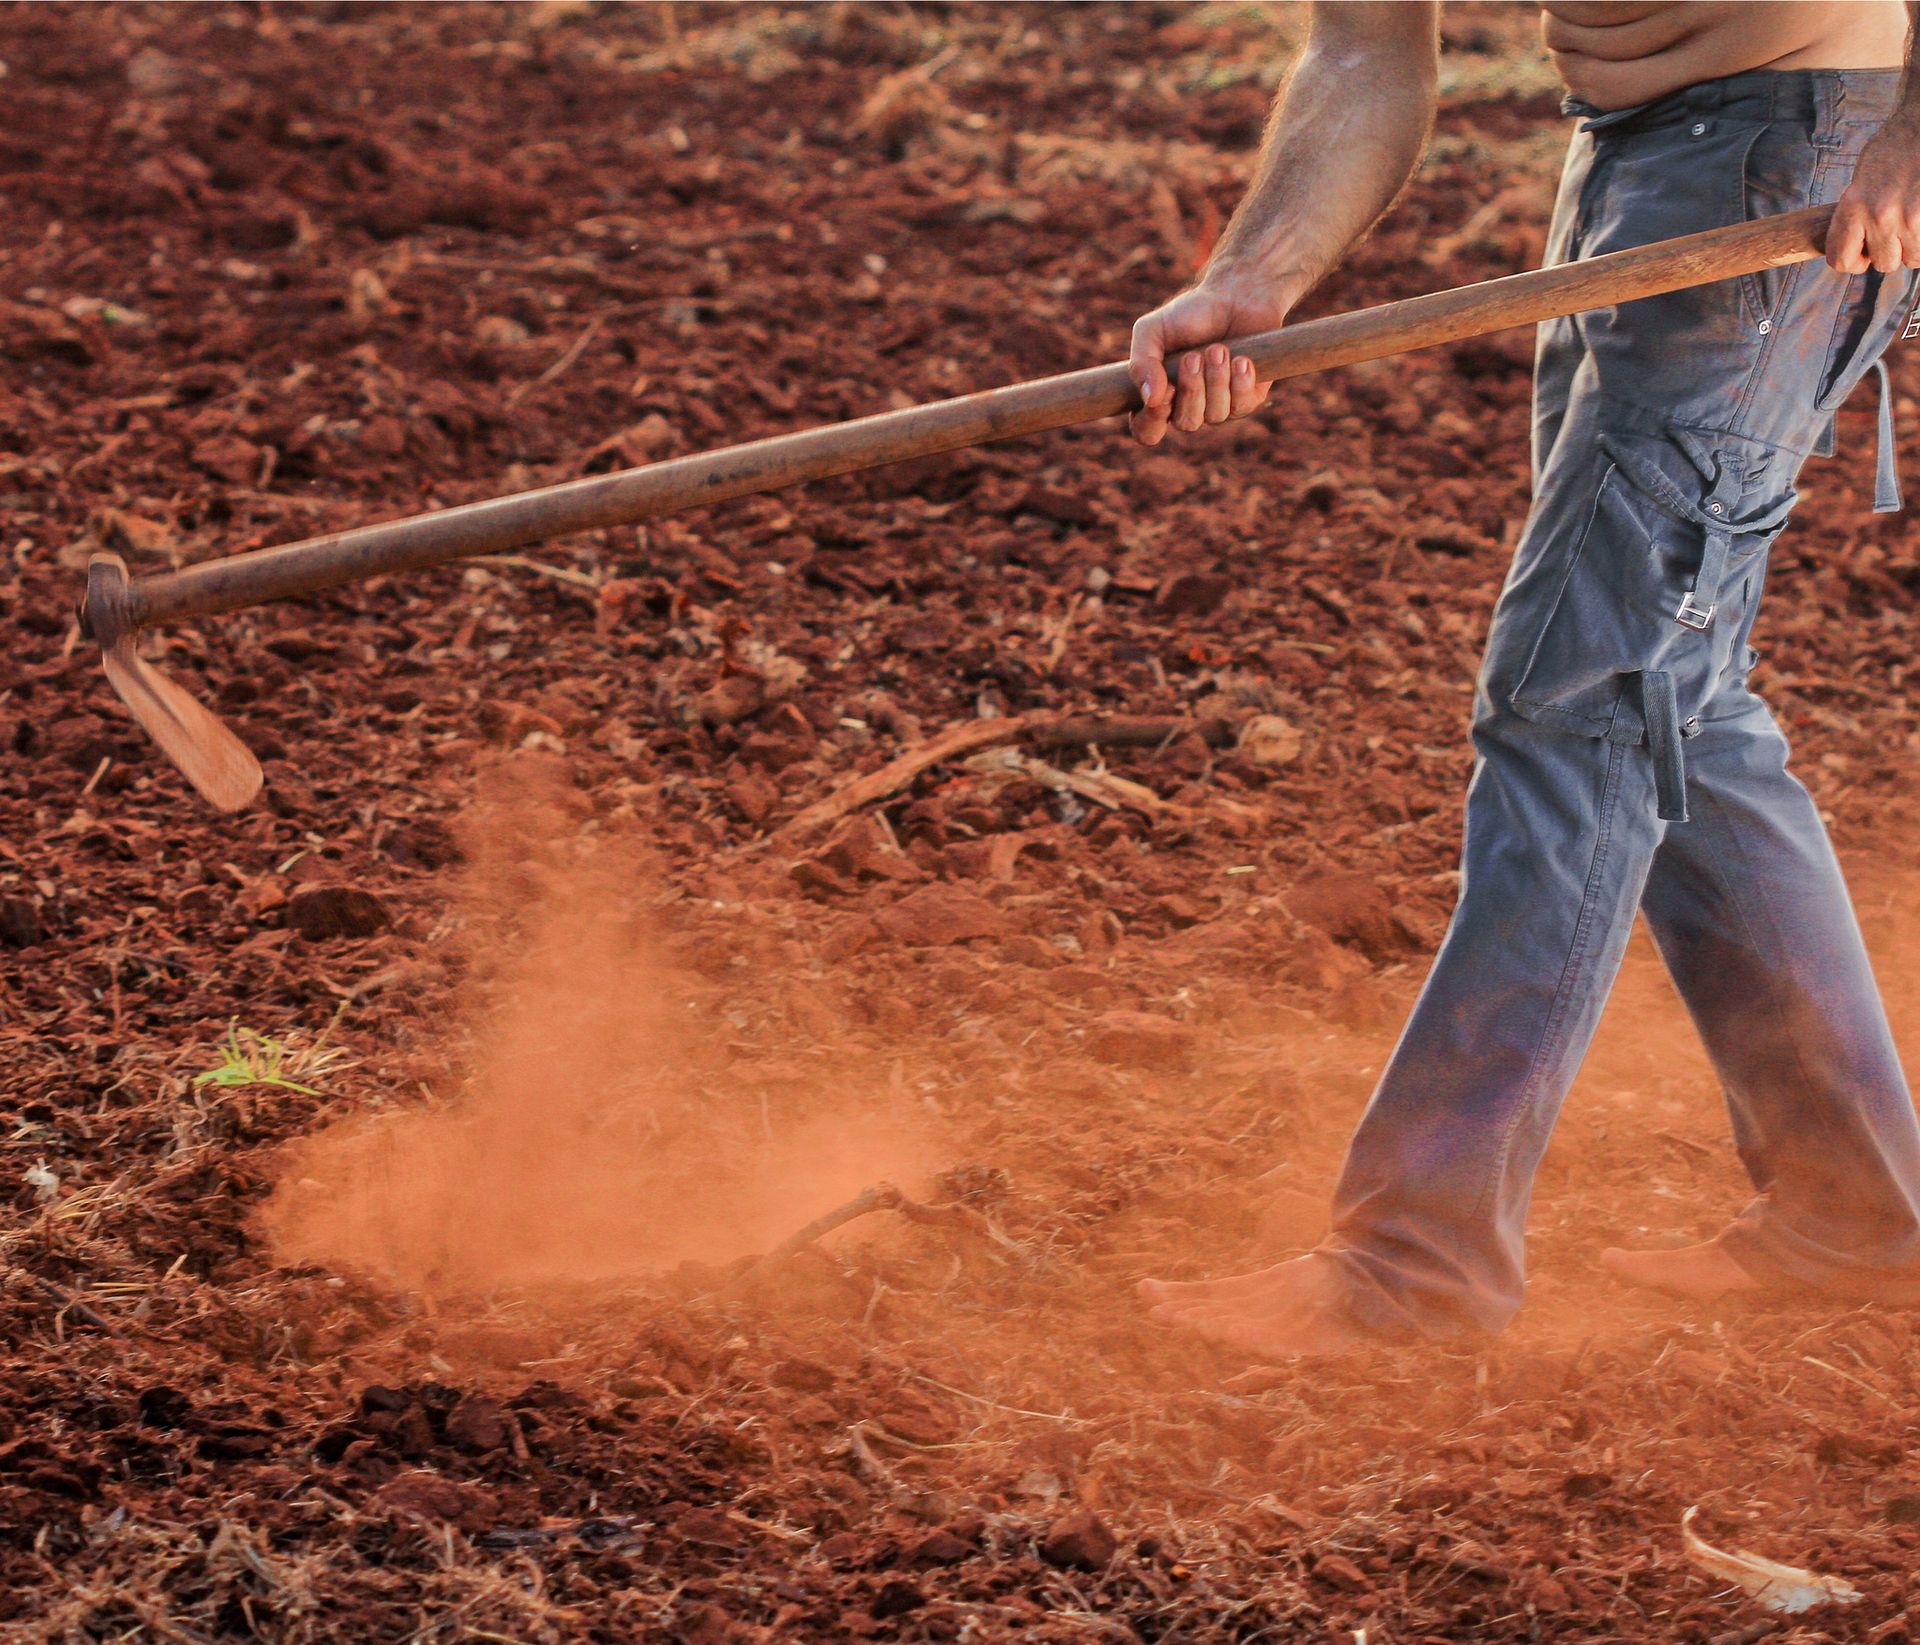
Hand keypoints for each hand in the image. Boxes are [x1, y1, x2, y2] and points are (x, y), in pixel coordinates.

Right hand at [1126, 279, 1297, 445]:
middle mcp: (1188, 407)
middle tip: (1194, 356)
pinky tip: (1241, 359)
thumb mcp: (1152, 330)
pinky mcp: (1248, 399)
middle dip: (1192, 389)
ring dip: (1216, 379)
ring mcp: (1219, 406)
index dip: (1153, 420)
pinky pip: (1242, 406)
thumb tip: (1150, 398)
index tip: (1165, 390)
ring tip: (1219, 349)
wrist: (1236, 296)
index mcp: (1159, 396)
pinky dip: (1240, 381)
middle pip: (1186, 423)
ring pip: (1215, 416)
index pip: (1147, 431)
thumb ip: (1141, 363)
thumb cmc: (1189, 315)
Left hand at [1828, 114, 1919, 273]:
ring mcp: (1911, 217)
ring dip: (1913, 245)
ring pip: (1911, 258)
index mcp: (1853, 206)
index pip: (1840, 260)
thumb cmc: (1895, 146)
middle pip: (1883, 263)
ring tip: (1914, 220)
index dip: (1853, 261)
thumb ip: (1856, 214)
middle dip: (1890, 250)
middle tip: (1896, 228)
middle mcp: (1880, 215)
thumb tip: (1856, 246)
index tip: (1863, 253)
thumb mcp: (1862, 179)